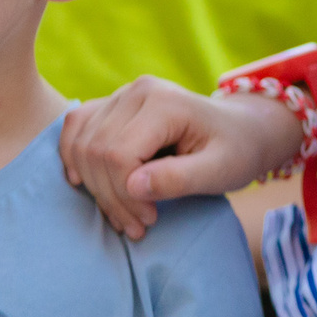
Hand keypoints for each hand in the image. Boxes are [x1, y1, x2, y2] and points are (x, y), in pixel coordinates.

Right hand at [60, 77, 302, 238]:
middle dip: (112, 198)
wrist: (241, 130)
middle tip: (139, 226)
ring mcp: (122, 95)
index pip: (118, 155)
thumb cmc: (235, 152)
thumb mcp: (220, 172)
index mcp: (164, 102)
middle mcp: (137, 91)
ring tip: (125, 214)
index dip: (125, 196)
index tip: (150, 220)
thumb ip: (179, 179)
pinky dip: (74, 159)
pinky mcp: (112, 105)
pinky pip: (75, 129)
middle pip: (96, 152)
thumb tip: (133, 185)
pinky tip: (86, 184)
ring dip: (95, 188)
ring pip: (82, 145)